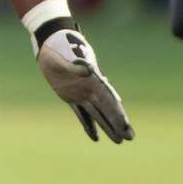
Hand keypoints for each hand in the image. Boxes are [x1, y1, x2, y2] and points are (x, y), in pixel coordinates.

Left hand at [36, 26, 133, 143]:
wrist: (51, 42)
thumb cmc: (58, 47)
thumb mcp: (64, 56)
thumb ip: (75, 65)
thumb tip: (87, 70)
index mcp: (92, 79)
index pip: (107, 99)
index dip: (116, 112)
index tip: (125, 124)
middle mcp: (90, 88)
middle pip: (107, 109)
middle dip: (118, 123)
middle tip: (131, 138)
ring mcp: (81, 93)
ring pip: (97, 114)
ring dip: (108, 127)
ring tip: (120, 141)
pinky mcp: (70, 96)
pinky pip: (81, 114)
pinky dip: (88, 125)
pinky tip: (95, 138)